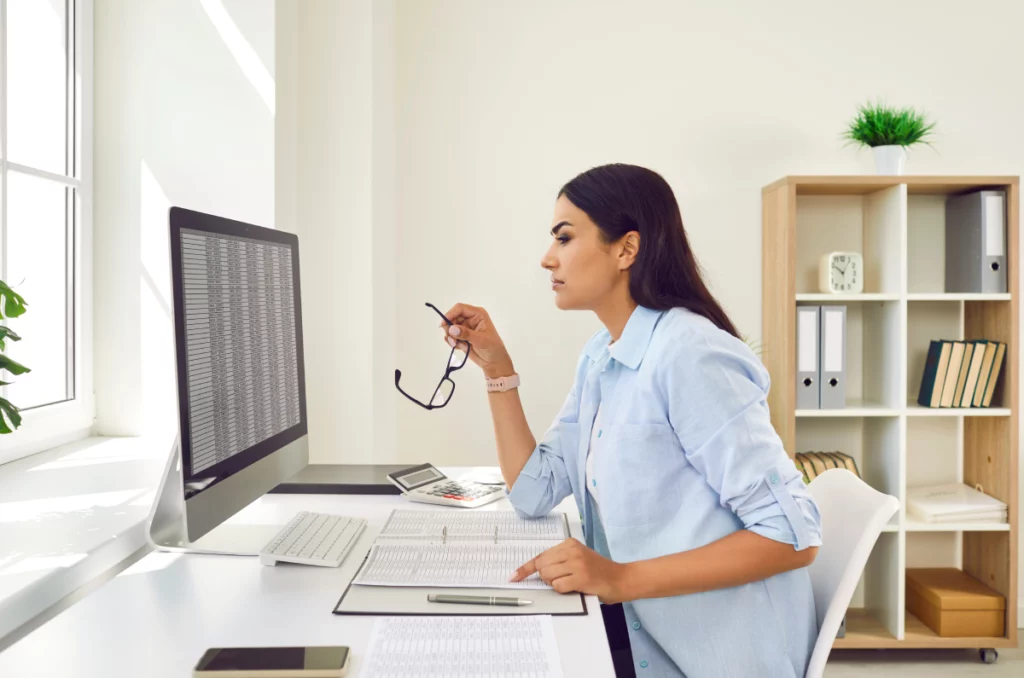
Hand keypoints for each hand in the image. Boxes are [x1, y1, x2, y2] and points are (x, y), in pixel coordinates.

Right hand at [439, 303, 514, 377]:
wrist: (494, 362)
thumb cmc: (493, 348)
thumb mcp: (481, 340)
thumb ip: (466, 334)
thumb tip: (452, 329)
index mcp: (478, 314)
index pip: (460, 308)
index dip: (450, 314)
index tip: (444, 324)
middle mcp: (470, 319)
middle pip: (452, 317)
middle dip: (449, 328)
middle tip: (451, 338)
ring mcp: (465, 328)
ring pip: (450, 327)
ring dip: (450, 336)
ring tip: (456, 344)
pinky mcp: (461, 337)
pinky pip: (451, 336)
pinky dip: (452, 342)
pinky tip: (459, 347)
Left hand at [510, 538, 630, 603]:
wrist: (622, 579)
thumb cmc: (599, 572)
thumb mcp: (578, 559)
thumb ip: (560, 560)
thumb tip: (538, 571)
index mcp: (570, 544)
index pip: (541, 556)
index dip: (525, 568)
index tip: (513, 576)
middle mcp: (572, 550)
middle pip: (542, 566)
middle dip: (546, 578)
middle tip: (562, 580)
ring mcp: (577, 563)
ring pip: (548, 576)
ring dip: (555, 584)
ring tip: (572, 582)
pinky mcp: (581, 577)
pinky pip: (558, 586)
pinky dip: (563, 590)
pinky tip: (576, 587)